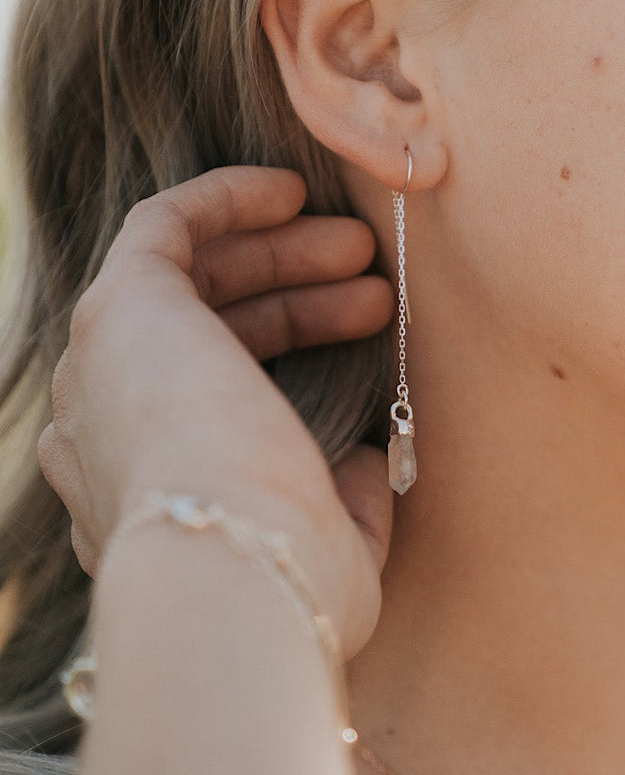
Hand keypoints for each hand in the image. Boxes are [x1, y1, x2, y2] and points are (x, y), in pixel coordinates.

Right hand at [37, 167, 397, 659]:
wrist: (236, 573)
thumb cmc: (289, 584)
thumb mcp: (334, 548)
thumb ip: (345, 501)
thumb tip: (369, 457)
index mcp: (139, 491)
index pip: (209, 390)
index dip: (291, 342)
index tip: (369, 326)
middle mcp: (100, 430)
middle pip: (199, 330)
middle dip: (294, 295)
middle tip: (374, 283)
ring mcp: (100, 368)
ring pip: (186, 281)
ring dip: (276, 252)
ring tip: (362, 249)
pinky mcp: (116, 311)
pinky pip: (160, 228)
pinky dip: (223, 200)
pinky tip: (290, 190)